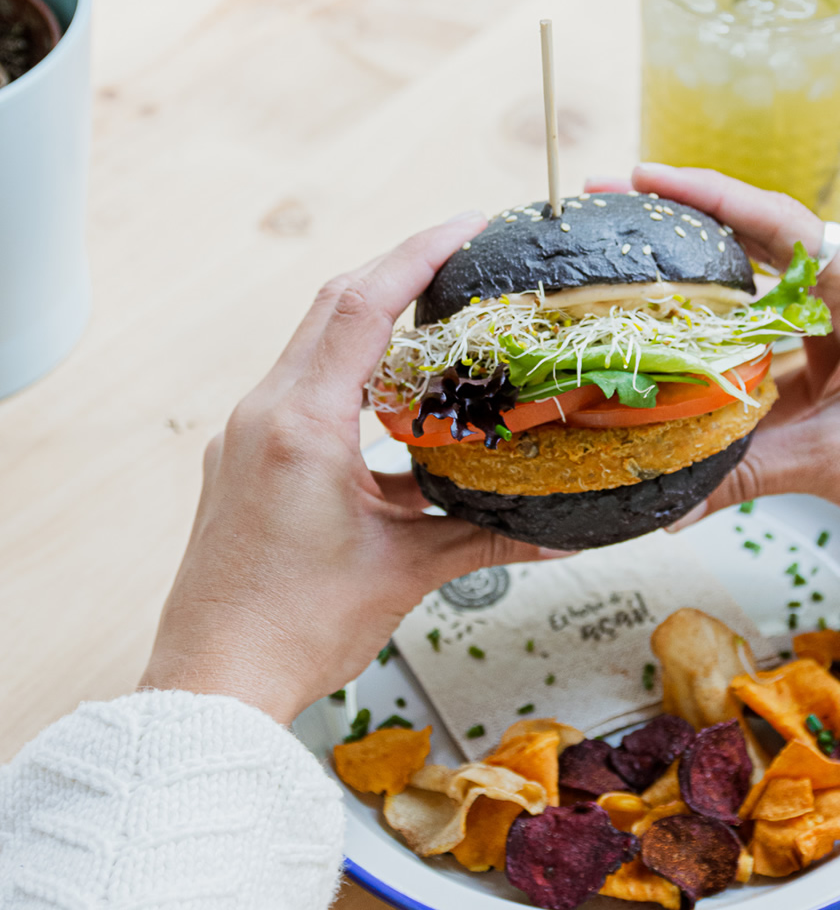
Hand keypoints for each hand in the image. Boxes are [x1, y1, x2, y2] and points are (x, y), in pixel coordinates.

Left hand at [141, 213, 546, 723]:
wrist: (213, 683)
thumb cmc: (291, 629)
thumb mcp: (404, 571)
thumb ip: (485, 538)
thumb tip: (555, 536)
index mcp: (302, 426)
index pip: (362, 305)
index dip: (418, 254)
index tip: (466, 226)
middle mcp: (265, 415)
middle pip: (334, 305)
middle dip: (399, 269)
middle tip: (460, 255)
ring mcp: (248, 434)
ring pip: (315, 343)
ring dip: (373, 319)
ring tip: (435, 315)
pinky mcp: (246, 458)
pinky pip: (303, 388)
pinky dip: (353, 373)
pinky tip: (396, 401)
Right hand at [589, 165, 839, 631]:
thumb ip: (749, 475)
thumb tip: (670, 505)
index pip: (776, 223)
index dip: (705, 196)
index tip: (642, 179)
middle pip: (759, 239)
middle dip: (688, 223)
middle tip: (617, 212)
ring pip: (761, 290)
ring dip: (704, 284)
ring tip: (635, 274)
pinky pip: (772, 339)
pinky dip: (728, 345)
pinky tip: (683, 357)